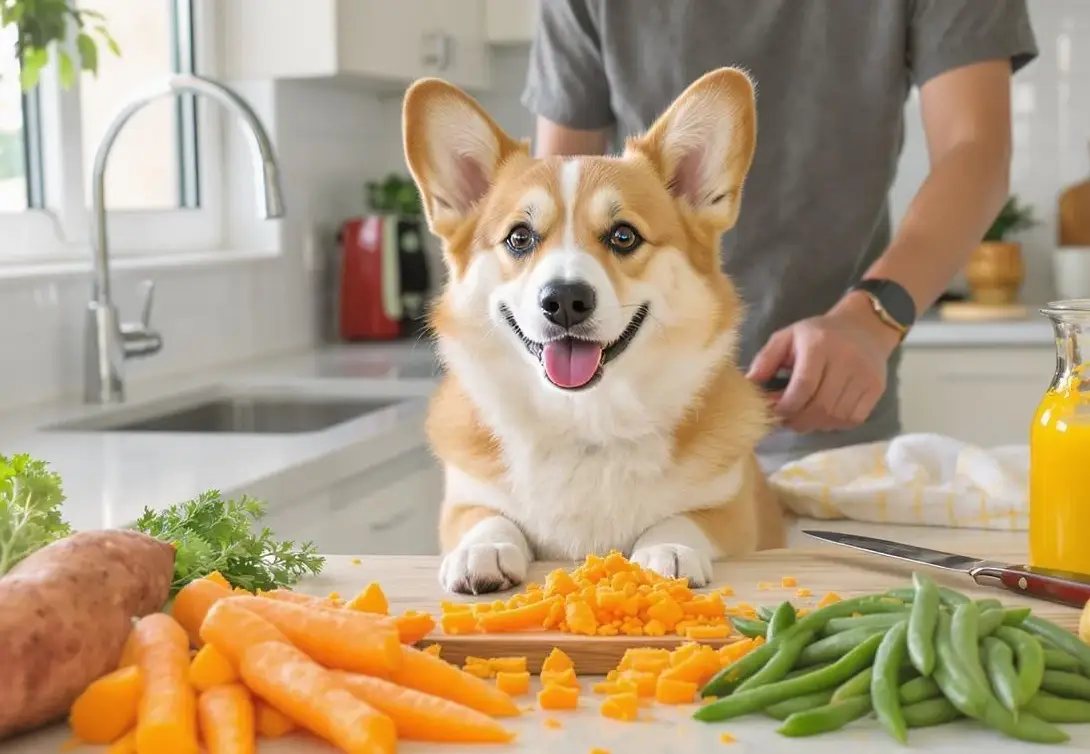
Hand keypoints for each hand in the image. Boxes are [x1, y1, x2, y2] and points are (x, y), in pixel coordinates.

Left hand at [746, 293, 900, 432]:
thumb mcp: (788, 337)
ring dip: (815, 424)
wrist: (864, 327)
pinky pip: (853, 419)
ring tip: (803, 417)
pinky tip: (824, 415)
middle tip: (785, 420)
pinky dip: (834, 424)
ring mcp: (865, 376)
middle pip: (820, 405)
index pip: (804, 386)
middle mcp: (846, 360)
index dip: (786, 406)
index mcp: (820, 345)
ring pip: (836, 416)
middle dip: (798, 420)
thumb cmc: (819, 334)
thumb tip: (748, 384)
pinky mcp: (876, 389)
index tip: (774, 411)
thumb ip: (766, 359)